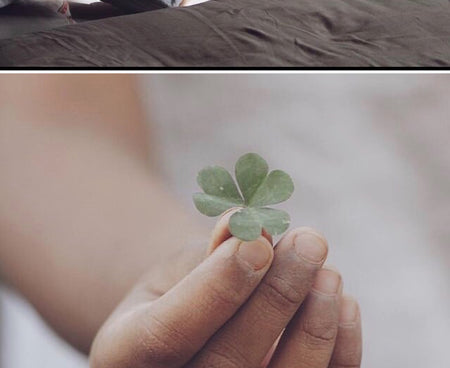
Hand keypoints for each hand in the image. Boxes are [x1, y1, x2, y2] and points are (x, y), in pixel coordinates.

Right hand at [89, 215, 361, 367]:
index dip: (218, 287)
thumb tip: (249, 223)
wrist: (192, 322)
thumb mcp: (182, 261)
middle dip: (276, 298)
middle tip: (309, 241)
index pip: (169, 332)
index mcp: (126, 353)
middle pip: (227, 363)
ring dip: (313, 326)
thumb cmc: (186, 284)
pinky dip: (340, 352)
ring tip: (327, 270)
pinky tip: (344, 303)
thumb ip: (212, 249)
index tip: (259, 242)